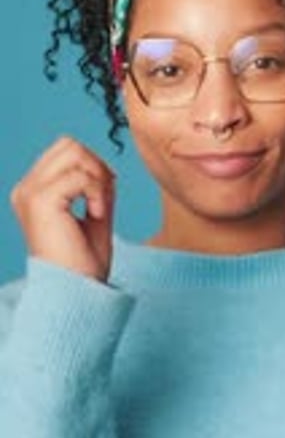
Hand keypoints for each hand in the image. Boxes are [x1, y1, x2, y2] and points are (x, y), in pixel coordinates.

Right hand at [11, 136, 115, 281]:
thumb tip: (107, 168)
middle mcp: (25, 190)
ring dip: (97, 178)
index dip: (92, 166)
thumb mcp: (95, 218)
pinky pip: (79, 175)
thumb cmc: (84, 265)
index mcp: (34, 193)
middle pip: (68, 144)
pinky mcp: (40, 201)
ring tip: (100, 209)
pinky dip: (97, 192)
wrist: (76, 293)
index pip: (65, 152)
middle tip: (104, 200)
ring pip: (73, 151)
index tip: (104, 197)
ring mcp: (29, 193)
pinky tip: (98, 215)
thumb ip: (98, 190)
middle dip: (96, 166)